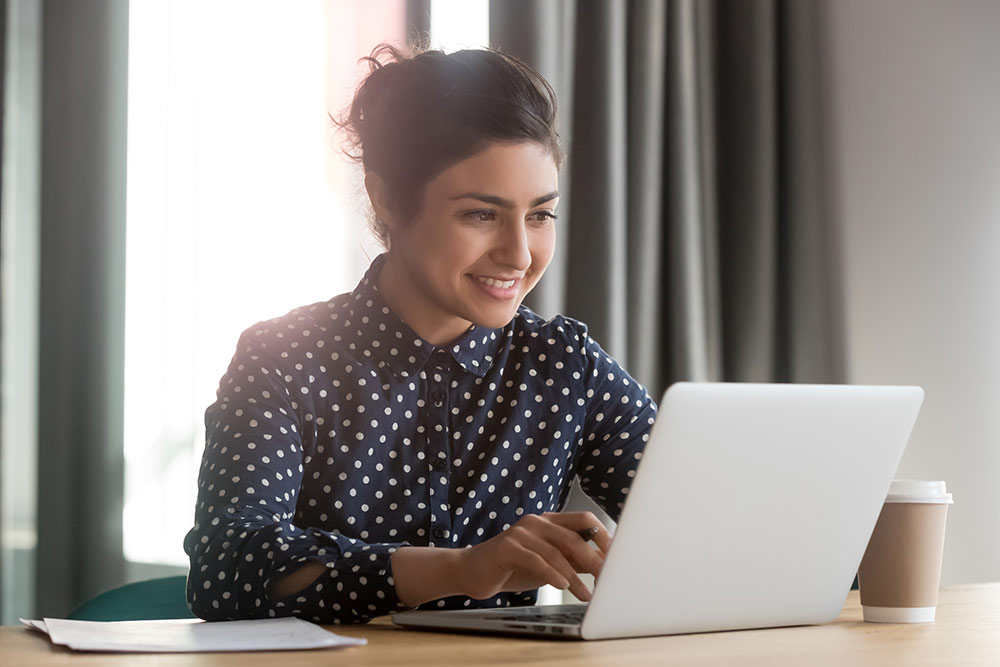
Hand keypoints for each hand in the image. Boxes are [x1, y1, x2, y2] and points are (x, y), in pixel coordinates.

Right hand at [455, 512, 610, 601]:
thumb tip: (602, 563)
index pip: (585, 519)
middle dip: (594, 560)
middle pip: (574, 537)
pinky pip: (536, 560)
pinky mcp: (507, 546)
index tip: (617, 558)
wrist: (472, 571)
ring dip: (575, 577)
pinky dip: (552, 574)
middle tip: (607, 579)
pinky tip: (562, 585)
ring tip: (585, 595)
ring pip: (557, 552)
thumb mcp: (548, 563)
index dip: (603, 537)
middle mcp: (537, 522)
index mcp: (549, 521)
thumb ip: (571, 559)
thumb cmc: (512, 566)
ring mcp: (521, 532)